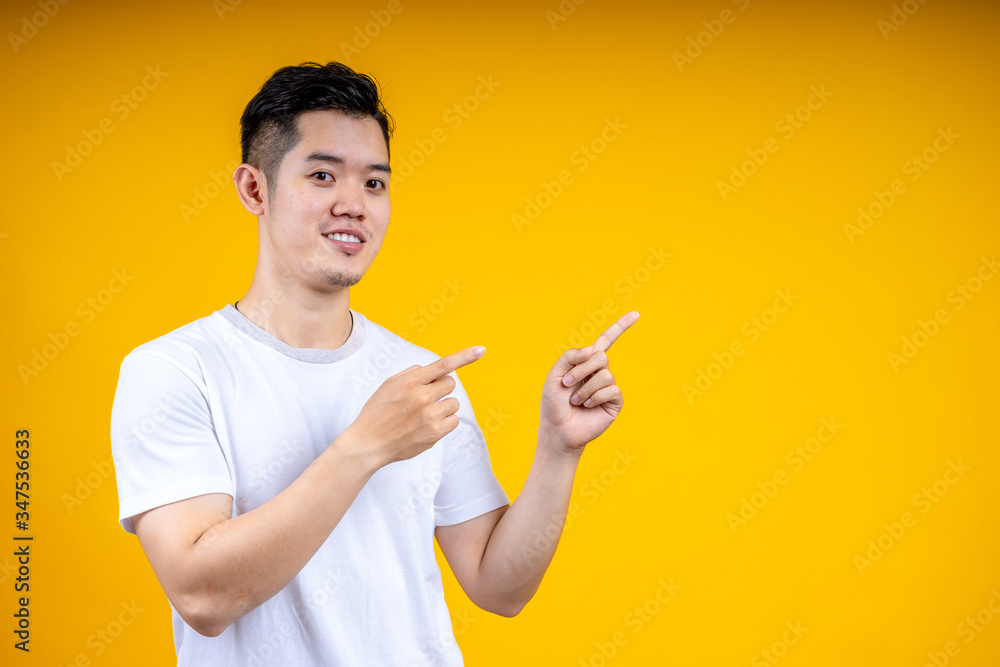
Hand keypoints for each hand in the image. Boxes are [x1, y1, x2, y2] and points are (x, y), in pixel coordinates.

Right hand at [343, 346, 485, 468]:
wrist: (368, 443)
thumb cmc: (378, 412)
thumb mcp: (389, 385)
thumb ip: (413, 374)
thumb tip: (434, 371)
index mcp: (410, 381)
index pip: (443, 365)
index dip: (465, 356)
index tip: (481, 349)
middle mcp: (422, 397)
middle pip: (450, 384)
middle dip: (441, 389)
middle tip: (424, 399)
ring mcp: (429, 416)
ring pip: (453, 403)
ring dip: (443, 407)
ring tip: (423, 415)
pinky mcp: (435, 433)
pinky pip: (454, 420)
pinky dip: (445, 422)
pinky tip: (427, 426)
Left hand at [540, 311, 639, 452]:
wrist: (557, 429)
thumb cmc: (554, 404)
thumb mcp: (554, 376)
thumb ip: (569, 357)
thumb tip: (593, 349)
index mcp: (586, 363)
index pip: (606, 341)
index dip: (621, 327)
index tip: (637, 314)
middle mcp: (600, 372)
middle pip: (601, 356)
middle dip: (582, 369)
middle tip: (568, 384)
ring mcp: (609, 387)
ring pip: (605, 374)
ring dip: (585, 388)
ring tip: (576, 400)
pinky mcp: (614, 402)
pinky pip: (612, 390)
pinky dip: (596, 397)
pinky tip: (588, 406)